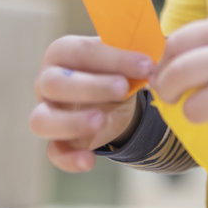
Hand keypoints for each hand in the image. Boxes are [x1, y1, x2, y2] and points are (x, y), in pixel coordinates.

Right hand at [29, 35, 153, 172]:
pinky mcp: (56, 140)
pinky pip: (53, 153)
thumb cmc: (117, 68)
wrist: (114, 98)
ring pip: (42, 120)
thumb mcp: (127, 56)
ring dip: (71, 122)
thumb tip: (164, 46)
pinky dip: (69, 159)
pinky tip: (89, 162)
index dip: (114, 57)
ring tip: (100, 121)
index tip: (147, 64)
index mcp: (64, 52)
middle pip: (55, 83)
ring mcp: (48, 112)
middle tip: (122, 88)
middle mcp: (47, 81)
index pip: (82, 51)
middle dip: (91, 86)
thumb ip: (138, 50)